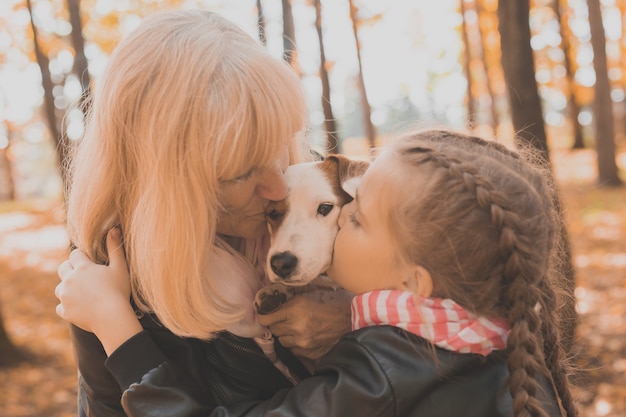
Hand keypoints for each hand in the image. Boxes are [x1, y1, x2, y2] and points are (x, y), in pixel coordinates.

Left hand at [55, 228, 141, 354]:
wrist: (112, 318)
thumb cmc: (118, 291)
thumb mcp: (120, 268)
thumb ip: (114, 248)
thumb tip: (113, 228)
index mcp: (82, 267)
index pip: (75, 254)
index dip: (82, 257)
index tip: (91, 263)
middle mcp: (69, 280)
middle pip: (63, 268)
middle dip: (71, 270)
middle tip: (85, 277)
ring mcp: (65, 296)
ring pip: (60, 288)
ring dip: (68, 288)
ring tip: (83, 293)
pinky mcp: (64, 311)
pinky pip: (61, 306)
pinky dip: (68, 306)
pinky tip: (80, 307)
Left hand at [257, 288, 352, 365]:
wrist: (349, 319)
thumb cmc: (329, 304)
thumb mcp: (306, 296)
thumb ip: (288, 302)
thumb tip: (271, 306)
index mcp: (294, 310)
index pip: (267, 319)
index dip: (264, 317)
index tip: (264, 317)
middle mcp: (296, 327)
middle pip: (274, 331)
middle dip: (278, 325)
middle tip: (286, 320)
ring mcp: (302, 342)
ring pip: (283, 342)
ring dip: (287, 336)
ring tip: (297, 329)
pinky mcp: (309, 353)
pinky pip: (294, 350)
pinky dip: (297, 345)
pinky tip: (306, 337)